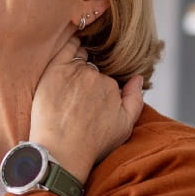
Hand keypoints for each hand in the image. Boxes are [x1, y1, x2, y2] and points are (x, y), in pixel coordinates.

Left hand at [28, 39, 143, 183]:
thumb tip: (138, 78)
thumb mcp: (124, 126)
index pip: (107, 76)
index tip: (90, 92)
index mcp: (113, 87)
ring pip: (79, 58)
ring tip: (68, 76)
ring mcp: (76, 72)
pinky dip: (69, 43)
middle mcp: (96, 76)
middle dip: (88, 72)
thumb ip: (135, 99)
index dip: (99, 83)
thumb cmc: (91, 144)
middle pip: (93, 66)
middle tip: (76, 88)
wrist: (61, 152)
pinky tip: (69, 44)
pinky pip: (66, 48)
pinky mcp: (55, 71)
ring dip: (77, 60)